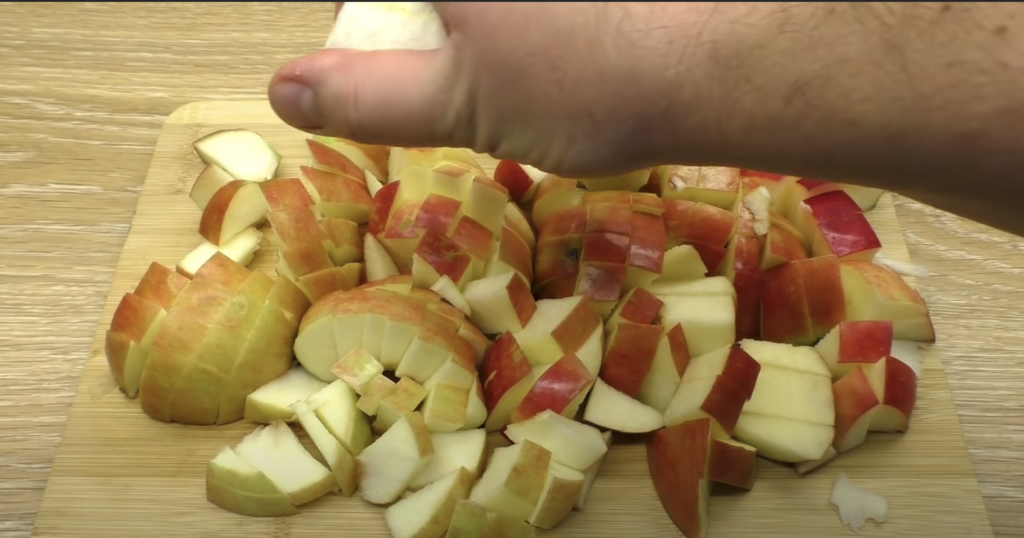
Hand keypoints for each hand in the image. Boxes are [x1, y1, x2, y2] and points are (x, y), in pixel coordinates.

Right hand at [267, 2, 721, 176]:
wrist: (724, 62)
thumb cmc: (587, 84)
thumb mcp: (459, 105)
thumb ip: (364, 98)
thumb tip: (285, 90)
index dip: (358, 19)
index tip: (376, 55)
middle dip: (429, 21)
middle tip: (465, 59)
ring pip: (482, 5)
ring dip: (483, 23)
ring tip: (529, 56)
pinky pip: (535, 13)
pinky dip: (533, 24)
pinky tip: (570, 36)